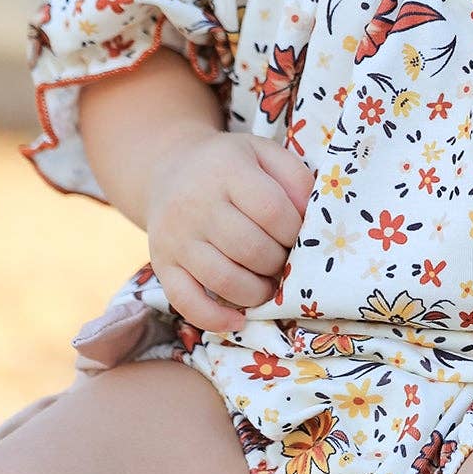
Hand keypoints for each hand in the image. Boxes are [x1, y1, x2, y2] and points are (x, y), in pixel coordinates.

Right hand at [145, 127, 314, 331]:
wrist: (170, 170)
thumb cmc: (230, 165)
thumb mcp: (264, 153)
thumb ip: (294, 178)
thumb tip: (310, 219)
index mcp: (226, 170)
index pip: (271, 210)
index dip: (295, 231)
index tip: (300, 236)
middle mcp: (195, 203)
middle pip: (250, 248)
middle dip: (278, 263)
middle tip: (285, 261)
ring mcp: (175, 237)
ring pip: (223, 279)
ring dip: (257, 292)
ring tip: (269, 286)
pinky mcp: (162, 264)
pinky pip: (186, 301)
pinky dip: (215, 319)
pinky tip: (238, 320)